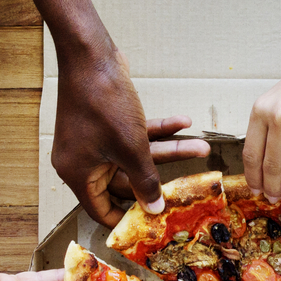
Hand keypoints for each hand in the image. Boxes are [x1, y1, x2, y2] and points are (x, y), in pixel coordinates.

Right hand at [54, 48, 211, 225]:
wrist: (91, 56)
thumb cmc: (103, 103)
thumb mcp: (130, 148)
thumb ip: (144, 181)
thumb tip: (154, 209)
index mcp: (78, 173)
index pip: (101, 209)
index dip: (127, 218)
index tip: (152, 224)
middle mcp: (84, 160)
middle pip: (126, 181)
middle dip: (161, 176)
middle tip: (190, 183)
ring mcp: (96, 140)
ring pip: (137, 154)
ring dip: (170, 149)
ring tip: (201, 147)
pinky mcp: (108, 123)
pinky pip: (135, 134)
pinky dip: (159, 130)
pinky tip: (184, 123)